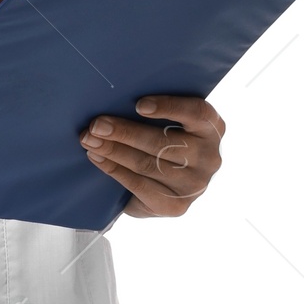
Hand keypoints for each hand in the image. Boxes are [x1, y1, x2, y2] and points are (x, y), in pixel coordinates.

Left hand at [79, 94, 224, 218]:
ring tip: (90, 140)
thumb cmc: (166, 142)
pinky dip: (114, 170)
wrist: (167, 189)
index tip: (139, 105)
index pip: (197, 112)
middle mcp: (209, 158)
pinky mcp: (176, 206)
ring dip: (113, 150)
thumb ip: (156, 113)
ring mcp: (194, 185)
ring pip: (147, 163)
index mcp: (213, 128)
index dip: (169, 107)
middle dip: (125, 132)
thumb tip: (116, 97)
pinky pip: (140, 185)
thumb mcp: (171, 124)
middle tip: (97, 125)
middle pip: (164, 142)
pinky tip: (98, 159)